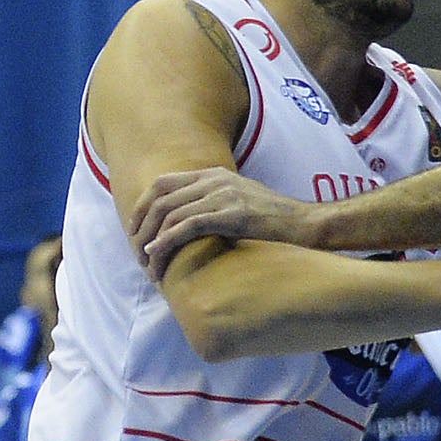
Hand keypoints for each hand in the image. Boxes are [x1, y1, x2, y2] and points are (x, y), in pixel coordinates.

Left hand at [135, 169, 318, 277]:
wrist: (306, 224)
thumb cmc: (274, 220)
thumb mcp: (239, 201)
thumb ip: (213, 203)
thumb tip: (187, 225)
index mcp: (213, 174)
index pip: (162, 183)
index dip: (142, 207)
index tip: (134, 232)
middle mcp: (214, 180)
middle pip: (160, 198)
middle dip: (141, 227)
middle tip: (137, 254)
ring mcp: (223, 195)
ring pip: (169, 214)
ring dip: (151, 242)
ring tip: (148, 266)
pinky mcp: (231, 215)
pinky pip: (186, 226)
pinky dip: (166, 242)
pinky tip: (158, 256)